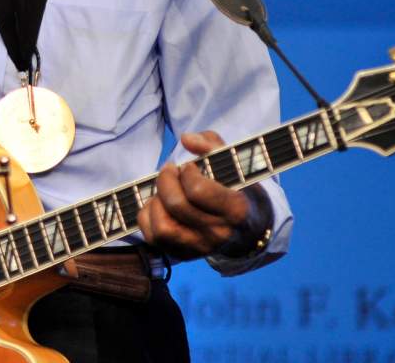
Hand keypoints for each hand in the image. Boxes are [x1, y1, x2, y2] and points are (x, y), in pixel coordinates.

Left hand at [137, 130, 272, 259]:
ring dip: (155, 202)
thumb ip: (212, 144)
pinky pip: (152, 238)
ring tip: (164, 190)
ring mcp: (199, 249)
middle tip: (170, 170)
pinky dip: (148, 217)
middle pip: (176, 205)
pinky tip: (158, 204)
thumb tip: (186, 139)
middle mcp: (217, 234)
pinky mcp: (182, 255)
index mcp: (235, 210)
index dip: (187, 173)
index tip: (189, 166)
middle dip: (166, 180)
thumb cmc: (236, 189)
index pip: (198, 191)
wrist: (247, 231)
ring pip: (162, 228)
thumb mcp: (233, 164)